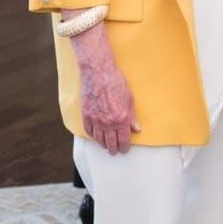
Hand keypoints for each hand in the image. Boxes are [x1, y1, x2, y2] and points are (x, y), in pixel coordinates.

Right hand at [70, 22, 138, 154]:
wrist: (98, 72)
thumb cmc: (115, 82)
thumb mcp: (129, 99)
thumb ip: (132, 116)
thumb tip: (136, 129)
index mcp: (121, 118)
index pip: (124, 140)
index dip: (124, 147)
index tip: (125, 149)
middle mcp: (108, 122)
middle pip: (110, 143)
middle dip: (114, 149)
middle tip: (115, 151)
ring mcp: (96, 120)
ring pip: (99, 140)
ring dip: (103, 145)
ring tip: (106, 146)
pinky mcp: (86, 115)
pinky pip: (89, 131)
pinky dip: (93, 136)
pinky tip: (96, 136)